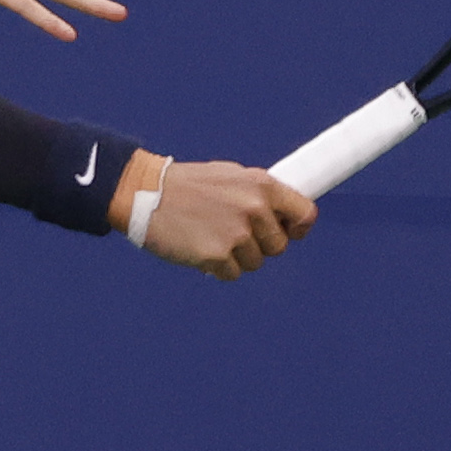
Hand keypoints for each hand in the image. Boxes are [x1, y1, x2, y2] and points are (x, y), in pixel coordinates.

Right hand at [139, 161, 316, 279]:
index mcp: (262, 185)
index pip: (305, 213)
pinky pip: (231, 274)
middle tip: (232, 234)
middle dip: (259, 246)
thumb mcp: (230, 176)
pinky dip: (217, 268)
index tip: (288, 233)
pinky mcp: (216, 255)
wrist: (145, 192)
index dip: (298, 228)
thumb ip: (258, 195)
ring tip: (210, 236)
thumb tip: (282, 215)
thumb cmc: (186, 185)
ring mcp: (236, 234)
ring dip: (236, 258)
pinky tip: (199, 248)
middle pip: (278, 247)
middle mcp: (254, 209)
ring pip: (254, 263)